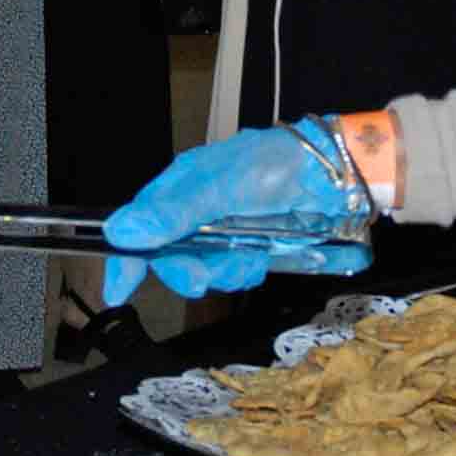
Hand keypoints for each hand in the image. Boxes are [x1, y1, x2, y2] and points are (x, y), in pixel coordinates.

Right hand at [102, 121, 378, 304]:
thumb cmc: (280, 165)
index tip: (118, 290)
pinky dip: (245, 272)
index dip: (127, 257)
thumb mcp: (223, 187)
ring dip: (222, 272)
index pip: (141, 223)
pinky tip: (261, 259)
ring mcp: (226, 228)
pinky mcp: (251, 244)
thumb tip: (123, 230)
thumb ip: (175, 212)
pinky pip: (235, 271)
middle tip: (201, 278)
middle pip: (171, 254)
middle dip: (185, 270)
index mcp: (183, 185)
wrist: (337, 175)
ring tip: (246, 258)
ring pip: (204, 267)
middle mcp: (199, 208)